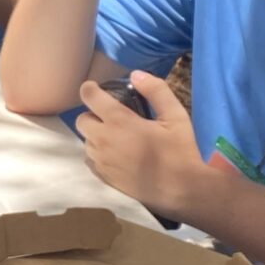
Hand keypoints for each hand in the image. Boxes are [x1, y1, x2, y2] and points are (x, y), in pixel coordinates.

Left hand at [76, 70, 206, 221]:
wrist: (182, 190)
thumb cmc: (181, 151)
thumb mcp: (175, 116)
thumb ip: (156, 91)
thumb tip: (136, 74)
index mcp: (119, 121)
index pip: (90, 97)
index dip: (89, 89)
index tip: (95, 88)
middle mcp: (104, 140)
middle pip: (82, 120)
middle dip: (93, 114)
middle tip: (112, 117)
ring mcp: (102, 161)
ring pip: (86, 141)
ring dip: (96, 135)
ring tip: (118, 138)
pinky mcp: (104, 178)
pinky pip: (91, 160)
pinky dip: (99, 154)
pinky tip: (118, 155)